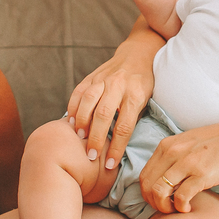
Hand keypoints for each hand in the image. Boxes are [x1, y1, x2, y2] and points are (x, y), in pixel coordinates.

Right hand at [67, 30, 160, 169]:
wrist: (137, 54)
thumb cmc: (144, 84)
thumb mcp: (147, 100)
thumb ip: (132, 119)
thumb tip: (119, 146)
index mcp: (135, 95)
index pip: (125, 126)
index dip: (116, 147)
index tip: (110, 164)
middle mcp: (119, 85)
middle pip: (104, 115)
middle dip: (95, 138)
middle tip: (90, 155)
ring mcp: (103, 79)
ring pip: (88, 101)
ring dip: (82, 122)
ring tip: (79, 138)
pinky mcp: (92, 76)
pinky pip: (79, 92)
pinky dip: (73, 108)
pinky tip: (72, 122)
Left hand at [139, 120, 218, 213]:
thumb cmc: (217, 144)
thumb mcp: (187, 144)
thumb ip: (172, 156)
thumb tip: (161, 176)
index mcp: (167, 145)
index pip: (144, 175)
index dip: (147, 193)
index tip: (159, 200)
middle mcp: (172, 152)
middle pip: (147, 185)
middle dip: (153, 202)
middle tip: (165, 208)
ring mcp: (186, 163)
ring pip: (159, 192)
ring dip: (163, 207)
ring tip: (174, 209)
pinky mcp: (201, 174)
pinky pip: (180, 197)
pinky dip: (180, 207)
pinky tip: (188, 208)